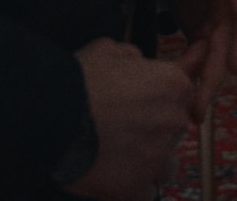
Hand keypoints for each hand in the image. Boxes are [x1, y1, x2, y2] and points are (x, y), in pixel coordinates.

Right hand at [63, 38, 201, 199]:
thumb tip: (139, 65)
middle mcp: (174, 122)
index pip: (187, 87)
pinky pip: (145, 191)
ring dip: (152, 160)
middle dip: (156, 126)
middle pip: (175, 127)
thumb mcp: (111, 49)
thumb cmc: (80, 78)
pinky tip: (116, 177)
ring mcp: (157, 158)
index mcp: (174, 85)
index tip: (159, 95)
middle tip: (125, 125)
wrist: (50, 116)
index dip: (171, 89)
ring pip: (167, 164)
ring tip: (125, 157)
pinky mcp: (136, 187)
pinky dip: (134, 186)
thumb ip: (135, 59)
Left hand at [161, 0, 236, 118]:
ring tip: (190, 117)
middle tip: (201, 107)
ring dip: (206, 86)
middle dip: (219, 77)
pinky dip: (191, 76)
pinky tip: (176, 99)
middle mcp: (234, 1)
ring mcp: (219, 16)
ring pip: (217, 58)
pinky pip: (199, 57)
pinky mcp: (202, 26)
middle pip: (232, 44)